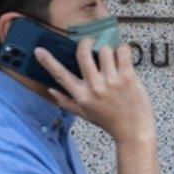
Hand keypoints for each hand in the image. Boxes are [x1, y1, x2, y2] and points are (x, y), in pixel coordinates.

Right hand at [34, 39, 156, 144]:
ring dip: (108, 49)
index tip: (39, 51)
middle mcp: (94, 87)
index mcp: (82, 96)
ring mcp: (111, 82)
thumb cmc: (110, 122)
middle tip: (90, 42)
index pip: (60, 75)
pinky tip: (123, 56)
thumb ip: (67, 102)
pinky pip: (122, 52)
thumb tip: (51, 90)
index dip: (48, 61)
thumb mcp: (85, 114)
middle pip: (82, 54)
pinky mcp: (128, 77)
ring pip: (104, 50)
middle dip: (86, 43)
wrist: (134, 131)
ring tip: (113, 57)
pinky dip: (122, 49)